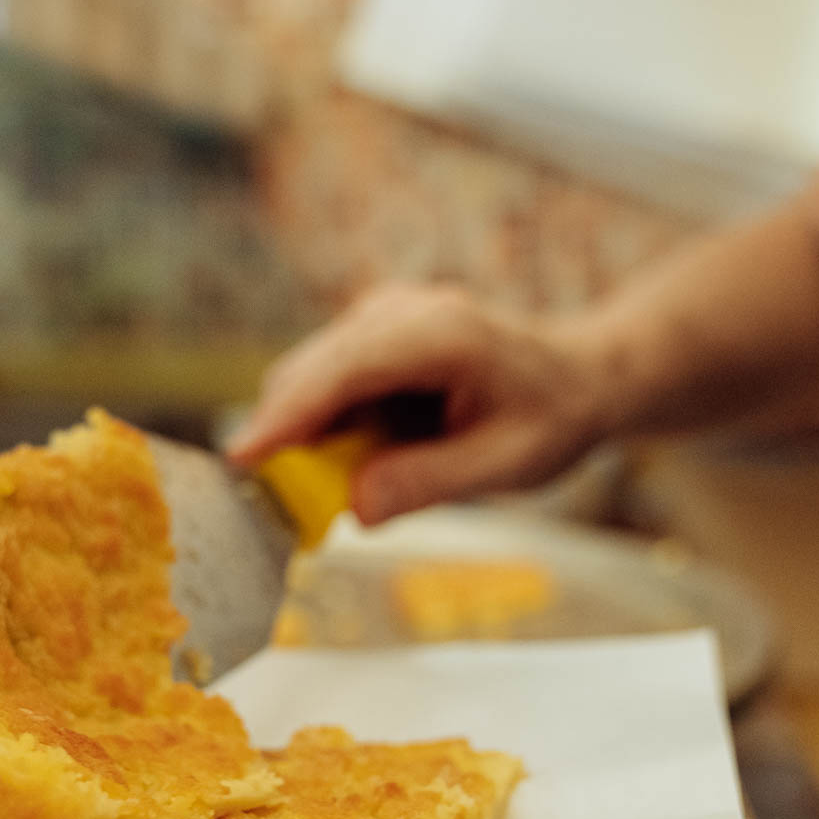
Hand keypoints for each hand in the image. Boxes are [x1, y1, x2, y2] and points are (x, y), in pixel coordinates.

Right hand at [226, 284, 618, 523]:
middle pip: (309, 372)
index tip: (242, 459)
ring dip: (308, 436)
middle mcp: (401, 310)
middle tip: (292, 508)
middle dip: (286, 438)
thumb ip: (427, 482)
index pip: (343, 371)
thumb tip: (353, 507)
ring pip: (307, 378)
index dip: (287, 416)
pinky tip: (375, 451)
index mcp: (440, 333)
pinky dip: (326, 426)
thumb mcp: (504, 465)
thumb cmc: (547, 419)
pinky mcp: (368, 333)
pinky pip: (323, 382)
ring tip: (365, 476)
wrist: (576, 376)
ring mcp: (380, 314)